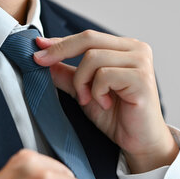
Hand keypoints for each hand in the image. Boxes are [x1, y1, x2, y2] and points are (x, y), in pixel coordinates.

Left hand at [34, 30, 178, 172]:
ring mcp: (141, 61)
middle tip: (41, 63)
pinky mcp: (142, 77)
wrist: (139, 141)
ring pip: (93, 57)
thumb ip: (67, 75)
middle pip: (89, 39)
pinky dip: (97, 91)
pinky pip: (104, 75)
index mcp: (125, 47)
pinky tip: (106, 103)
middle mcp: (136, 49)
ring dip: (82, 82)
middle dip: (60, 51)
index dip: (60, 41)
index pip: (87, 37)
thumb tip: (42, 59)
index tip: (37, 45)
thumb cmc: (117, 116)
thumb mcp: (85, 91)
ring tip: (89, 99)